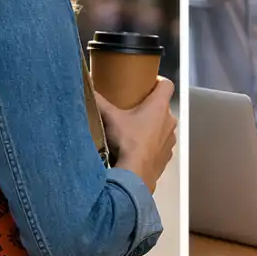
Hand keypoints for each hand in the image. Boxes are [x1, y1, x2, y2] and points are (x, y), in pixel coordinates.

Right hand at [96, 77, 176, 193]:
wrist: (136, 173)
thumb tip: (87, 88)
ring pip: (163, 126)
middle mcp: (169, 121)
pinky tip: (138, 147)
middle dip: (150, 106)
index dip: (159, 82)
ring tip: (134, 130)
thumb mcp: (110, 118)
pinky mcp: (167, 155)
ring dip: (152, 126)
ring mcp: (170, 139)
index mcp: (159, 106)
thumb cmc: (127, 142)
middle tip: (133, 108)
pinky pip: (161, 144)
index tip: (148, 84)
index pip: (167, 85)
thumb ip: (98, 101)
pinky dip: (152, 144)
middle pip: (163, 107)